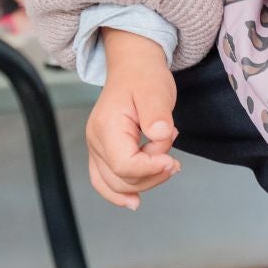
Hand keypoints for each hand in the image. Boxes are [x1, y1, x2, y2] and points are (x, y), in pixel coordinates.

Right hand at [85, 30, 180, 209]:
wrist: (133, 67)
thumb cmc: (143, 77)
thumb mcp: (156, 90)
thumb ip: (158, 115)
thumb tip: (160, 135)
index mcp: (106, 126)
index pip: (124, 164)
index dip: (150, 168)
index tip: (172, 161)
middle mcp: (95, 140)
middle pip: (121, 178)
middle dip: (152, 173)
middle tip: (172, 154)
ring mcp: (96, 148)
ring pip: (115, 184)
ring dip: (144, 181)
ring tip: (166, 164)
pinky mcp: (103, 152)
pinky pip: (105, 181)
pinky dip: (120, 193)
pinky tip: (134, 201)